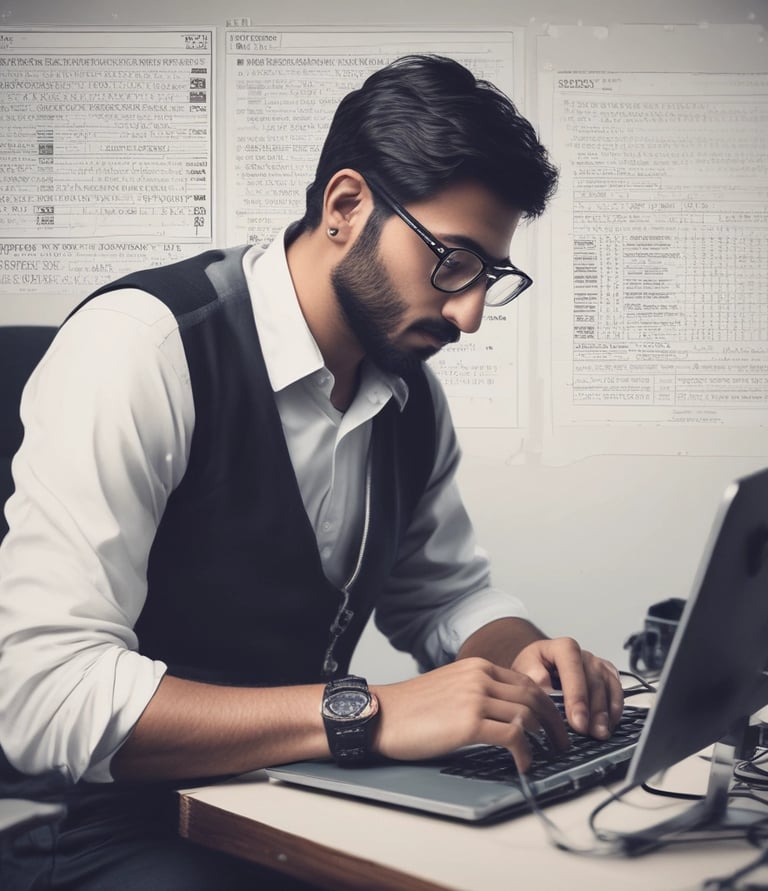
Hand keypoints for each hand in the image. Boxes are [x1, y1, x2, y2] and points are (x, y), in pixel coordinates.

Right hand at [371, 657, 568, 772]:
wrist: (381, 715)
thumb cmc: (411, 708)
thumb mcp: (450, 687)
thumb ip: (477, 691)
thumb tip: (505, 713)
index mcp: (476, 666)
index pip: (526, 681)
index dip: (547, 704)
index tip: (554, 722)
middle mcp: (479, 677)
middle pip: (534, 696)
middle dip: (554, 721)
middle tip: (562, 742)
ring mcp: (475, 697)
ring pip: (527, 715)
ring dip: (544, 738)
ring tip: (548, 755)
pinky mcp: (469, 722)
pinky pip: (512, 737)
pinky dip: (525, 753)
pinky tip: (525, 765)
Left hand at [511, 637, 623, 739]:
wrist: (537, 669)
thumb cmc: (532, 670)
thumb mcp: (524, 671)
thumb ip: (533, 679)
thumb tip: (545, 690)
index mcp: (562, 648)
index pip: (572, 667)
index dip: (576, 695)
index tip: (576, 720)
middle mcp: (582, 654)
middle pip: (593, 680)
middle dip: (593, 710)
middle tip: (590, 732)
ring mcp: (596, 664)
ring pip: (608, 686)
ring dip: (606, 712)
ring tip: (600, 733)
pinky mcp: (606, 676)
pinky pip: (616, 690)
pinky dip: (615, 708)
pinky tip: (610, 723)